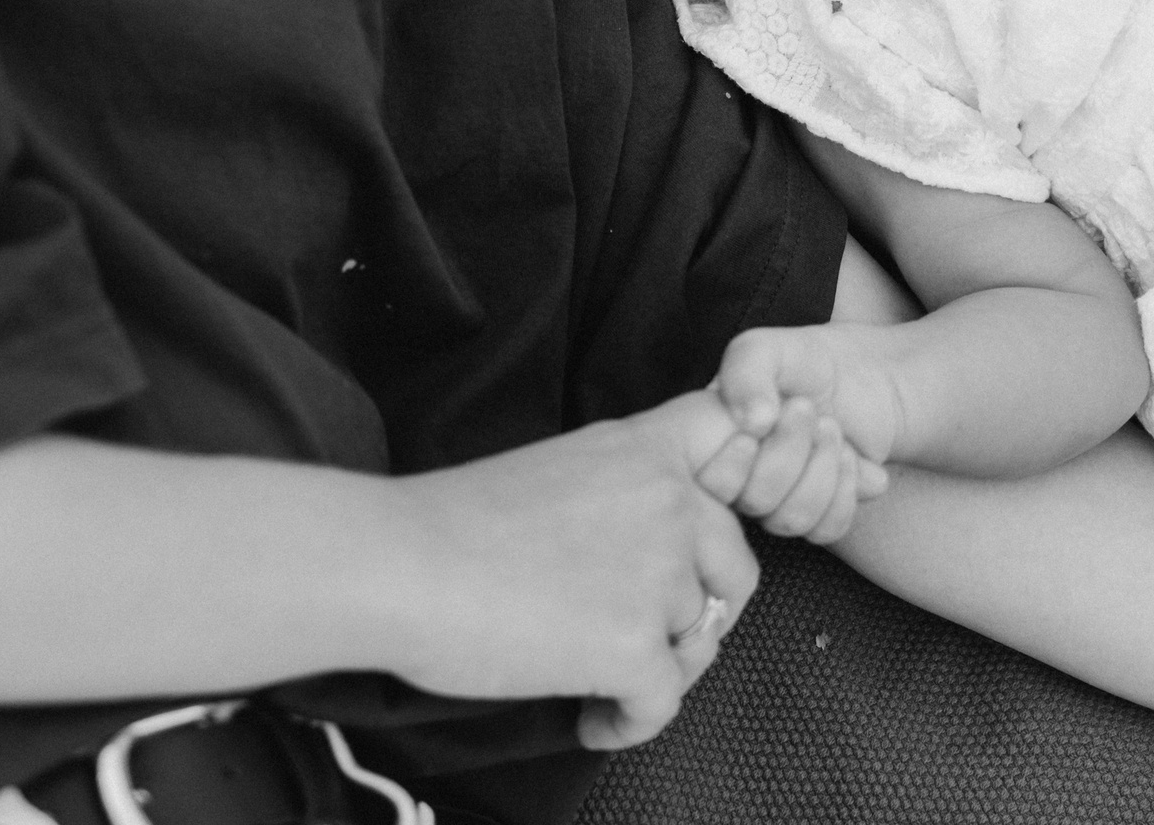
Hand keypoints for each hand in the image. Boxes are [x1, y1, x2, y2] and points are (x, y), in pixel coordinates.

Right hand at [386, 390, 758, 750]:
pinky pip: (664, 702)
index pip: (735, 430)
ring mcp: (659, 573)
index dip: (751, 466)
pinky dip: (629, 722)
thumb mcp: (558, 470)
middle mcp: (669, 500)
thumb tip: (650, 551)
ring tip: (598, 681)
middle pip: (735, 566)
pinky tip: (589, 718)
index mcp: (643, 449)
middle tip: (645, 638)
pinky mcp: (637, 644)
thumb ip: (621, 492)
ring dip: (657, 671)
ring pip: (699, 640)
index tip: (715, 511)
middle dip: (698, 612)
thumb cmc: (455, 523)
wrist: (402, 564)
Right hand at [697, 325, 896, 544]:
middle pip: (754, 501)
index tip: (778, 409)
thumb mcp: (767, 348)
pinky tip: (852, 458)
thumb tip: (752, 424)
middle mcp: (741, 480)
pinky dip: (845, 491)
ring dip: (822, 469)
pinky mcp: (820, 516)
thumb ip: (745, 371)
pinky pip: (825, 530)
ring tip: (832, 428)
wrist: (866, 375)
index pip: (713, 480)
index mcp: (715, 444)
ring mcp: (781, 503)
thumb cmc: (807, 361)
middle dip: (792, 450)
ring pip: (791, 520)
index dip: (745, 454)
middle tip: (809, 409)